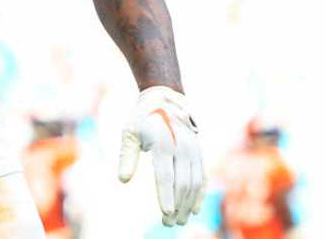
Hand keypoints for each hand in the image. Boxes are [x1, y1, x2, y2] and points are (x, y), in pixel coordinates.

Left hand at [118, 85, 205, 225]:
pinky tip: (193, 210)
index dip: (166, 195)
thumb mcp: (129, 132)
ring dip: (187, 204)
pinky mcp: (199, 154)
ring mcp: (193, 151)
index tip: (165, 212)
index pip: (166, 175)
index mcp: (163, 143)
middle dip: (176, 205)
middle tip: (168, 223)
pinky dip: (199, 195)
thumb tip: (122, 180)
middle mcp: (182, 148)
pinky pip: (202, 178)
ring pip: (193, 183)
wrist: (166, 100)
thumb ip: (127, 156)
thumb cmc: (142, 119)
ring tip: (178, 221)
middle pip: (181, 183)